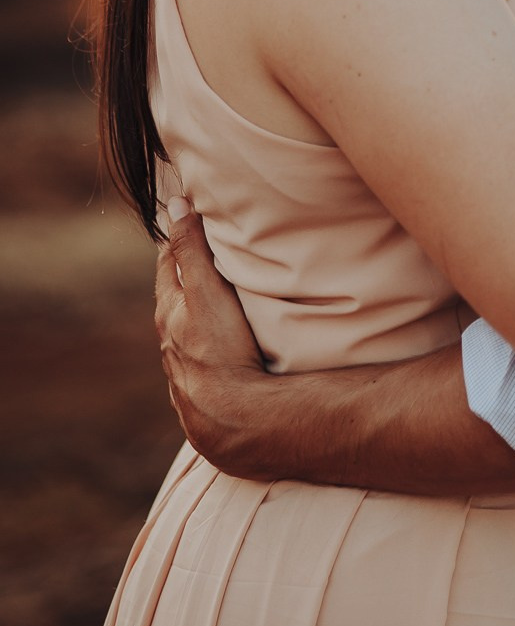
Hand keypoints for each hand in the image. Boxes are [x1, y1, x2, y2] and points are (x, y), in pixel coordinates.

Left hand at [155, 201, 272, 475]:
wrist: (235, 420)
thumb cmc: (221, 350)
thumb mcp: (206, 291)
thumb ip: (191, 250)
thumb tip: (175, 205)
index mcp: (169, 314)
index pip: (168, 267)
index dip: (176, 243)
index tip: (183, 223)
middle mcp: (170, 345)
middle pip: (174, 303)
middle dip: (185, 281)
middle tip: (201, 260)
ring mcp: (184, 375)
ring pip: (186, 338)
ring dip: (196, 321)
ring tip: (215, 308)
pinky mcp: (202, 400)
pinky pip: (201, 368)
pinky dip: (208, 354)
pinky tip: (224, 358)